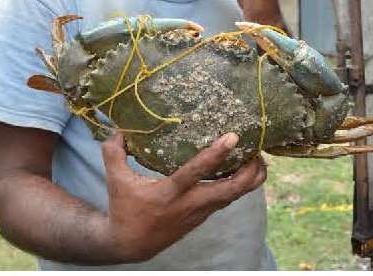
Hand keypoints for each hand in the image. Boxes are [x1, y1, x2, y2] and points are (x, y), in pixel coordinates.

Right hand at [101, 131, 266, 262]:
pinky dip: (238, 185)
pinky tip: (242, 170)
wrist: (131, 244)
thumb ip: (114, 152)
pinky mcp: (202, 216)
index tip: (233, 137)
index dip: (216, 154)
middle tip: (259, 149)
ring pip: (234, 196)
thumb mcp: (115, 180)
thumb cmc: (124, 208)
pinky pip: (227, 199)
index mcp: (170, 193)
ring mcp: (200, 212)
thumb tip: (118, 129)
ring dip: (250, 178)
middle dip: (250, 171)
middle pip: (231, 190)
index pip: (196, 172)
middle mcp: (190, 203)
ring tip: (258, 157)